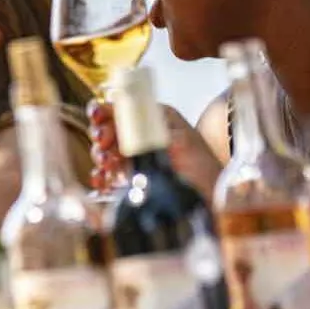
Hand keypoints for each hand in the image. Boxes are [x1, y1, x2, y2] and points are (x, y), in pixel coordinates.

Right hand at [88, 100, 222, 198]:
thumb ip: (154, 131)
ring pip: (104, 151)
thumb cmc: (204, 168)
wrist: (211, 201)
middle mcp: (141, 136)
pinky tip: (102, 181)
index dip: (106, 110)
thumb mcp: (182, 142)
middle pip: (108, 128)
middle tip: (105, 145)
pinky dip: (100, 177)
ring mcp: (134, 158)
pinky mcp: (129, 179)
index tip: (99, 118)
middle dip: (102, 136)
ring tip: (108, 165)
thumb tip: (129, 126)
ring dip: (101, 157)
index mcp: (154, 119)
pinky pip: (106, 175)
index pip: (122, 107)